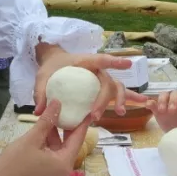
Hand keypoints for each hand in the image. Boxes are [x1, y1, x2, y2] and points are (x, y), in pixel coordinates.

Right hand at [0, 99, 89, 175]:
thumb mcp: (32, 138)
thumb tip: (58, 103)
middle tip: (69, 109)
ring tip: (52, 117)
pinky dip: (49, 147)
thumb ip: (47, 121)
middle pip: (69, 146)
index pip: (78, 140)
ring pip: (59, 152)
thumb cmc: (14, 162)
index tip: (87, 110)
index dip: (82, 123)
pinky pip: (53, 159)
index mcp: (64, 165)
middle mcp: (64, 174)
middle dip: (66, 128)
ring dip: (55, 137)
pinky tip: (42, 132)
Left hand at [32, 45, 148, 119]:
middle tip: (95, 115)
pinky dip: (125, 101)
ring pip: (116, 88)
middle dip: (104, 99)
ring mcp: (101, 80)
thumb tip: (39, 112)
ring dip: (121, 100)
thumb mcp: (42, 77)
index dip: (114, 62)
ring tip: (119, 113)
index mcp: (84, 62)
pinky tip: (137, 108)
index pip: (101, 60)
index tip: (128, 64)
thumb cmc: (51, 67)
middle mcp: (97, 70)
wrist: (54, 64)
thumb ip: (40, 92)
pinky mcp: (101, 89)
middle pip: (107, 82)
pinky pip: (115, 95)